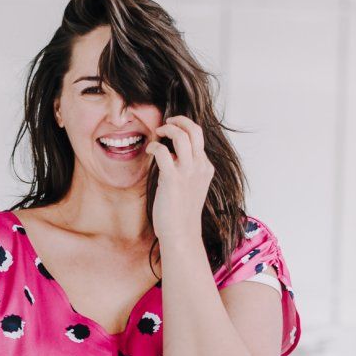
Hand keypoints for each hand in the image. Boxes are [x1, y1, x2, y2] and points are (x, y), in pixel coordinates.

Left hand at [145, 114, 214, 246]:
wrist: (181, 235)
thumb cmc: (181, 213)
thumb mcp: (190, 187)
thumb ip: (185, 169)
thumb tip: (170, 153)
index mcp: (206, 168)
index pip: (199, 138)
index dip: (185, 129)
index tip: (172, 130)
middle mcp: (200, 167)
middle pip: (195, 131)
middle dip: (180, 120)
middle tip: (166, 123)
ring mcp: (188, 173)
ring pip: (182, 136)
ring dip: (168, 129)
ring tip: (158, 133)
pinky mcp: (173, 180)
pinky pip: (163, 152)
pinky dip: (154, 147)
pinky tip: (149, 151)